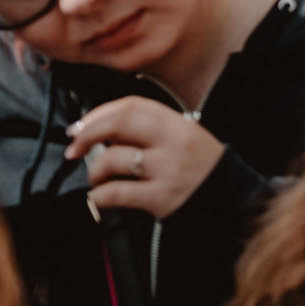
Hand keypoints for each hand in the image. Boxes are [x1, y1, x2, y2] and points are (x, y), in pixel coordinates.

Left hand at [67, 97, 224, 217]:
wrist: (229, 200)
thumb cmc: (200, 169)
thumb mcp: (184, 137)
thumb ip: (150, 130)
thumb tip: (103, 130)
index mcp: (178, 124)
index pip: (133, 105)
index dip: (100, 114)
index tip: (82, 126)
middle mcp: (174, 143)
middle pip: (120, 123)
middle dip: (88, 134)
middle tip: (75, 148)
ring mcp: (167, 170)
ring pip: (113, 160)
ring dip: (94, 171)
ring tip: (99, 179)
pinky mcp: (160, 198)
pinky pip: (115, 193)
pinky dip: (98, 196)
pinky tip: (101, 197)